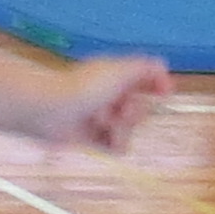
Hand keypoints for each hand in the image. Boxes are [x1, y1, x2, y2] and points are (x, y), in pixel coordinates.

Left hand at [39, 53, 171, 152]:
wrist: (49, 110)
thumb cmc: (83, 87)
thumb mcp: (120, 70)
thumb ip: (145, 67)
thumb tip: (163, 67)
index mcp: (114, 77)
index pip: (144, 81)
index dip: (158, 85)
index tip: (165, 91)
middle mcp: (108, 97)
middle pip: (141, 109)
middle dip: (135, 110)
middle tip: (121, 109)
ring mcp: (100, 119)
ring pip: (130, 129)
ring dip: (122, 127)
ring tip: (101, 121)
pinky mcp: (91, 139)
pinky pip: (117, 146)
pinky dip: (113, 142)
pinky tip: (100, 134)